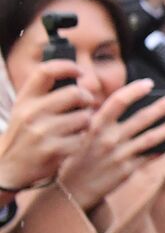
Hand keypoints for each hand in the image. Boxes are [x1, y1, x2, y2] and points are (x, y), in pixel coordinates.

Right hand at [0, 62, 94, 193]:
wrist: (11, 166)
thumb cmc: (26, 132)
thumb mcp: (26, 109)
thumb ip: (45, 93)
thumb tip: (76, 73)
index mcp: (25, 99)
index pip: (45, 72)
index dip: (67, 66)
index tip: (80, 71)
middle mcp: (31, 113)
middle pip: (74, 93)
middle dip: (86, 98)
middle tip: (87, 103)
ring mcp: (42, 132)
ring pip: (84, 117)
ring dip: (87, 121)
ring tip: (78, 125)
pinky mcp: (54, 150)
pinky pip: (83, 138)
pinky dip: (82, 139)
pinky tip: (73, 141)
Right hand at [56, 80, 164, 211]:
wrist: (73, 189)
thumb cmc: (77, 157)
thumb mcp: (83, 133)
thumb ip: (102, 120)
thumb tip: (125, 103)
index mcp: (95, 125)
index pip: (118, 101)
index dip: (135, 90)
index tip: (149, 83)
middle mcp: (109, 139)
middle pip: (141, 118)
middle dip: (162, 107)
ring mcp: (120, 155)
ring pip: (151, 138)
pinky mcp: (128, 170)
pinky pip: (150, 157)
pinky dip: (163, 149)